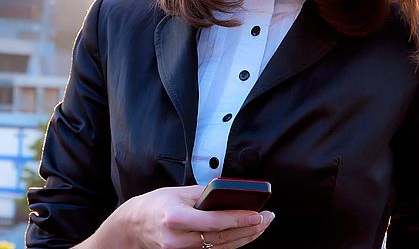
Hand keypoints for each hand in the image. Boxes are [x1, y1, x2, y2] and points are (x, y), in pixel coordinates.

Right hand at [77, 185, 274, 248]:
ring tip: (262, 225)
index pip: (214, 222)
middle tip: (268, 218)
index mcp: (176, 219)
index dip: (238, 219)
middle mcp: (178, 240)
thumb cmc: (157, 203)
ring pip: (220, 248)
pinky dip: (232, 243)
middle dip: (248, 229)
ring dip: (244, 237)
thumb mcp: (180, 191)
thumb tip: (231, 193)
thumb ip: (205, 194)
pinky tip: (245, 234)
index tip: (258, 215)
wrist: (134, 225)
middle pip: (221, 239)